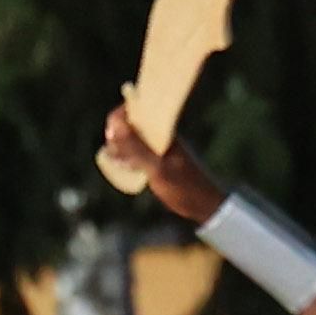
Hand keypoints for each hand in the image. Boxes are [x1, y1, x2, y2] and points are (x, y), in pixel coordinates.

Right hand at [96, 100, 224, 225]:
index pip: (136, 108)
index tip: (112, 134)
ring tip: (117, 162)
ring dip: (120, 147)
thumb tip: (116, 125)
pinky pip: (135, 152)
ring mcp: (158, 147)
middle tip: (116, 153)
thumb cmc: (183, 186)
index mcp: (163, 129)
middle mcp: (160, 134)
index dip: (119, 117)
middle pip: (130, 123)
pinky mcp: (156, 160)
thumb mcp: (157, 168)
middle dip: (117, 134)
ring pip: (131, 139)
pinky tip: (121, 167)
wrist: (204, 206)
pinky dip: (126, 157)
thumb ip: (137, 147)